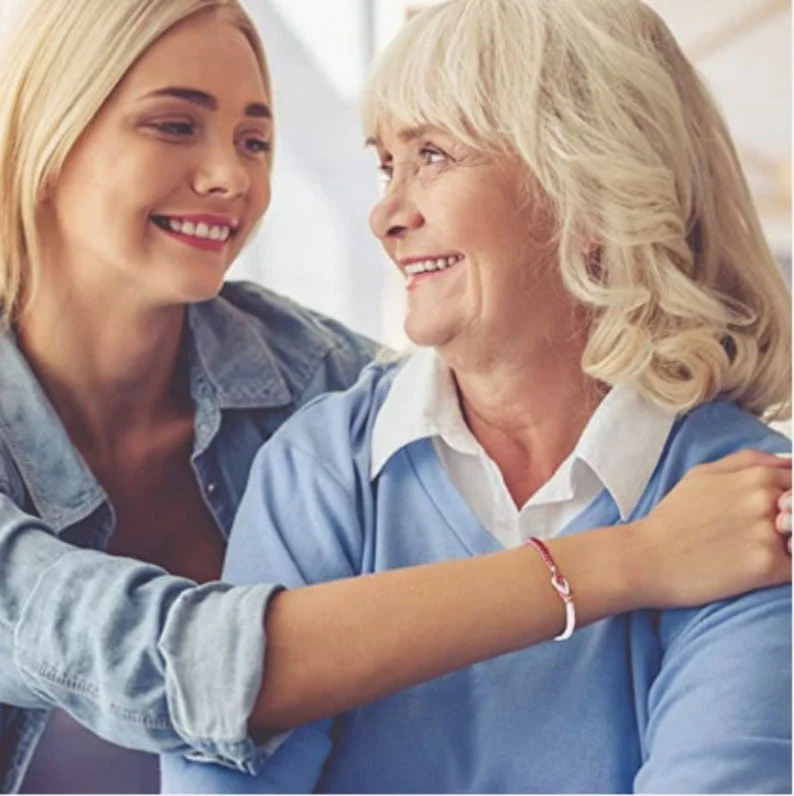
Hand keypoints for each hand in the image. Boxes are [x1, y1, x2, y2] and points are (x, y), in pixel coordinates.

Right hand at [629, 449, 791, 608]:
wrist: (646, 558)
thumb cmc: (671, 518)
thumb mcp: (701, 475)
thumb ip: (748, 462)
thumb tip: (788, 463)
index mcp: (755, 476)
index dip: (793, 498)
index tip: (780, 512)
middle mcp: (767, 499)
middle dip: (790, 523)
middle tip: (765, 534)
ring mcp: (768, 532)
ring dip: (789, 545)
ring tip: (757, 551)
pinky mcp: (767, 566)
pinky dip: (784, 571)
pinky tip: (759, 572)